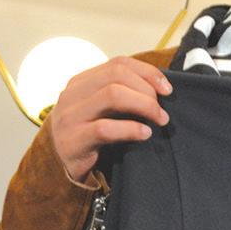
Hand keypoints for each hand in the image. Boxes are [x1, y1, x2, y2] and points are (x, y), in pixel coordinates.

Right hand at [48, 58, 171, 184]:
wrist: (62, 166)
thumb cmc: (91, 135)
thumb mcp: (104, 110)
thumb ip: (123, 95)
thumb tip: (162, 90)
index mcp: (82, 82)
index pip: (118, 63)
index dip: (147, 73)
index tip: (167, 90)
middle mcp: (72, 94)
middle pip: (117, 75)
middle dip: (147, 91)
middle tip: (162, 110)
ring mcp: (70, 116)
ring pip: (112, 95)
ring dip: (144, 106)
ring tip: (159, 120)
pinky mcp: (72, 141)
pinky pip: (105, 128)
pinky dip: (131, 129)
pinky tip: (145, 134)